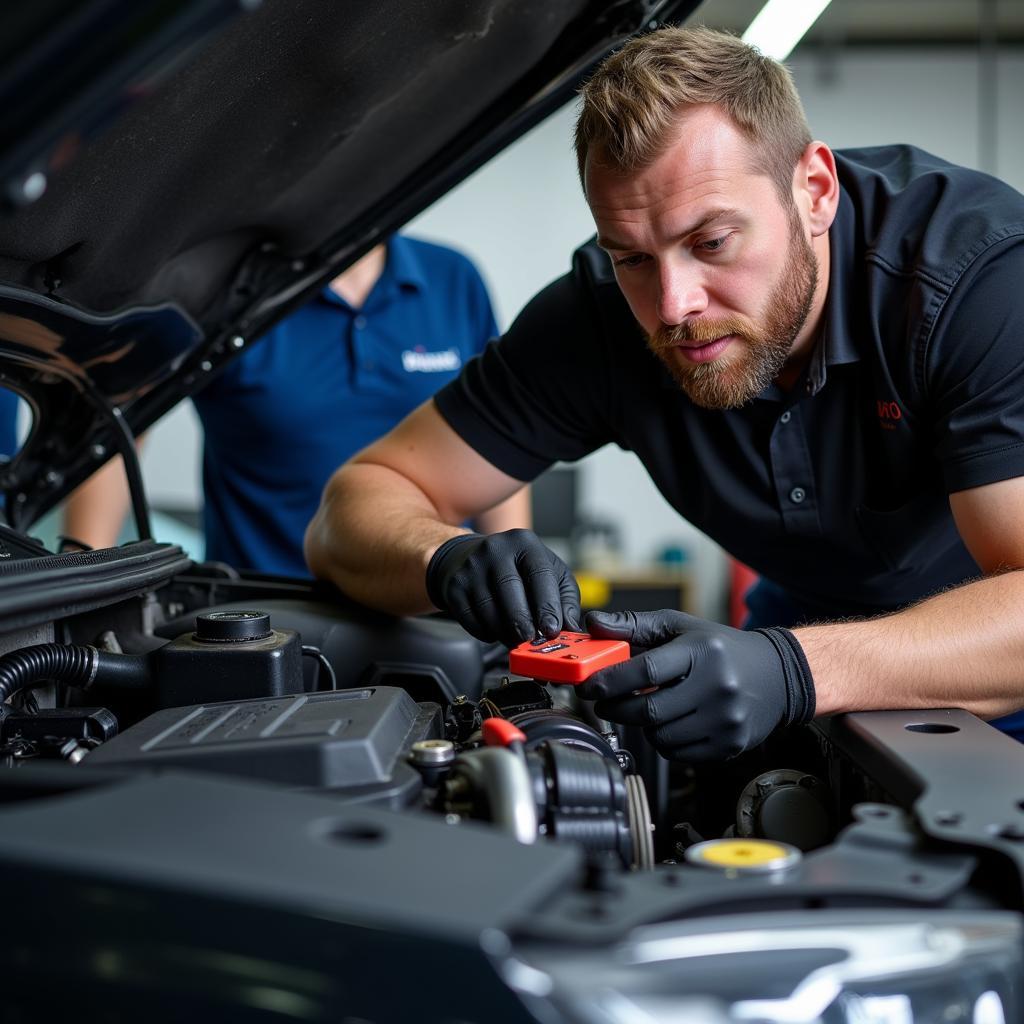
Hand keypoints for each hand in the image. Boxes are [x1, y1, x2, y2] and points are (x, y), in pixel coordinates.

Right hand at [425, 529, 581, 646]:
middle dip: (523, 622)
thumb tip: (571, 628)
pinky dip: (486, 632)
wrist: (471, 558)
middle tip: (532, 642)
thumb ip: (565, 600)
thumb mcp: (549, 574)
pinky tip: (496, 629)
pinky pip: (471, 618)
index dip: (547, 605)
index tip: (552, 630)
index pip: (539, 574)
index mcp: (525, 543)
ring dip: (505, 632)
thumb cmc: (519, 569)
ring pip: (489, 609)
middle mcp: (496, 549)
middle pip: (510, 591)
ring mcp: (472, 566)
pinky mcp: (455, 585)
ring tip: (516, 638)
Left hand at [576, 609, 815, 761]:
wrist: (776, 676)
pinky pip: (678, 754)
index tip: (588, 686)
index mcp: (702, 651)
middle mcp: (717, 686)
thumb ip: (634, 625)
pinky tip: (670, 723)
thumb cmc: (719, 648)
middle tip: (603, 702)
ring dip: (641, 727)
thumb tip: (593, 623)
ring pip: (660, 736)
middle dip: (617, 709)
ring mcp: (725, 720)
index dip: (610, 681)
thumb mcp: (680, 627)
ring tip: (645, 709)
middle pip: (649, 711)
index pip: (645, 671)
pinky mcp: (729, 745)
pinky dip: (664, 741)